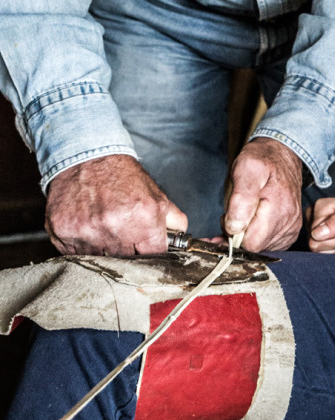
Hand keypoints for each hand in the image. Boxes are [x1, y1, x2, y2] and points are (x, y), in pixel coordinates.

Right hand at [45, 154, 186, 256]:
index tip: (146, 253)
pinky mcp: (64, 231)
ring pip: (99, 262)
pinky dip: (81, 248)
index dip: (151, 257)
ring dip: (103, 252)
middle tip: (123, 240)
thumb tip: (184, 241)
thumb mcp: (155, 194)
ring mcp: (87, 231)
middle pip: (126, 264)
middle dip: (127, 255)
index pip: (153, 257)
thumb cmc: (122, 175)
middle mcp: (115, 225)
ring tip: (103, 231)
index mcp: (144, 216)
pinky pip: (74, 256)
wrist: (86, 155)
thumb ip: (174, 220)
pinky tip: (86, 230)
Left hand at [224, 138, 302, 250]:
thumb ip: (241, 198)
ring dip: (247, 235)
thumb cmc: (263, 160)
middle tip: (234, 212)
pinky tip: (252, 221)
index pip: (250, 243)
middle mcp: (289, 223)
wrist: (281, 156)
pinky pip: (268, 245)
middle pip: (255, 248)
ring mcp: (291, 229)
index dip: (234, 232)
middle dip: (239, 234)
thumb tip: (235, 227)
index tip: (229, 215)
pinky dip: (256, 236)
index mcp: (280, 209)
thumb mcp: (246, 167)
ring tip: (244, 213)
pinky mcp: (290, 232)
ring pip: (260, 248)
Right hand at [308, 196, 334, 252]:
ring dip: (333, 247)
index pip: (316, 234)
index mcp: (321, 205)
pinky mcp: (316, 235)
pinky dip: (332, 250)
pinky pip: (318, 252)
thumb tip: (316, 234)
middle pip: (313, 243)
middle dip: (334, 244)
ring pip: (315, 249)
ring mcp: (313, 226)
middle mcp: (313, 214)